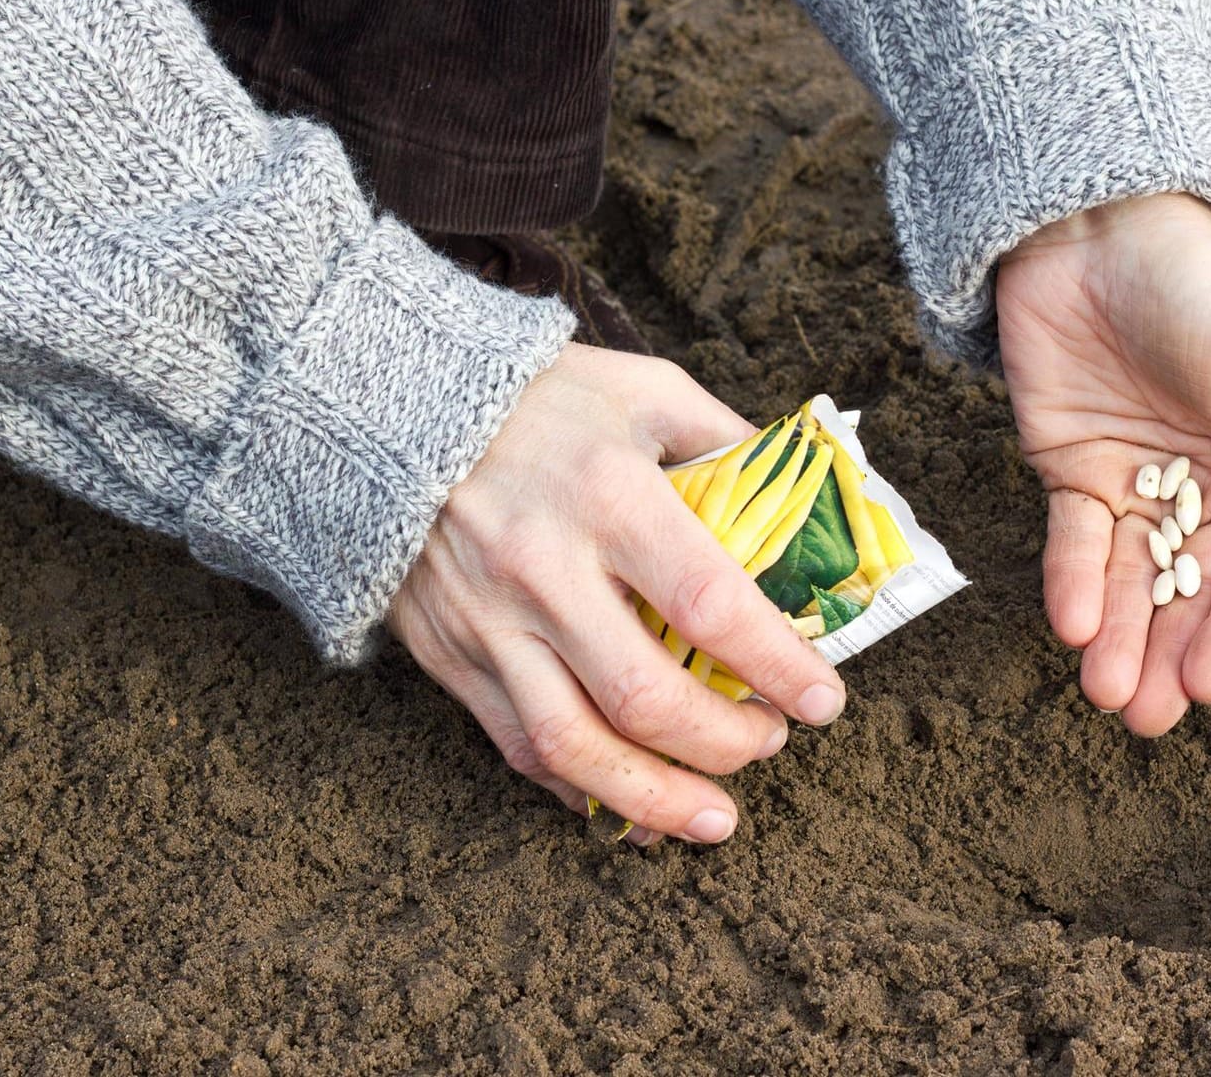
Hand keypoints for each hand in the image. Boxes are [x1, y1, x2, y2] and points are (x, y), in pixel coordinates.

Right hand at [387, 343, 846, 844]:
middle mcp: (545, 569)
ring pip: (576, 747)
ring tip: (715, 819)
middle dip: (726, 742)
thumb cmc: (536, 398)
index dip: (778, 665)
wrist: (386, 409)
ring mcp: (489, 622)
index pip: (711, 605)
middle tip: (770, 742)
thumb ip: (726, 446)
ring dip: (656, 800)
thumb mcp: (645, 391)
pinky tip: (631, 804)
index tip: (824, 699)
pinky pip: (519, 746)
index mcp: (609, 494)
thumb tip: (801, 510)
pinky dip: (581, 788)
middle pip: (647, 699)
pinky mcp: (450, 655)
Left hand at [997, 193, 1210, 734]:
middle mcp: (1210, 492)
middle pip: (1193, 593)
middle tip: (1147, 718)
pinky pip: (1075, 544)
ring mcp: (1139, 486)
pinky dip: (1073, 585)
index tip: (1210, 686)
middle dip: (1172, 656)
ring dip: (1122, 641)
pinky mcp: (1073, 472)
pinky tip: (1075, 627)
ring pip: (1133, 583)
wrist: (1100, 234)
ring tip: (1108, 698)